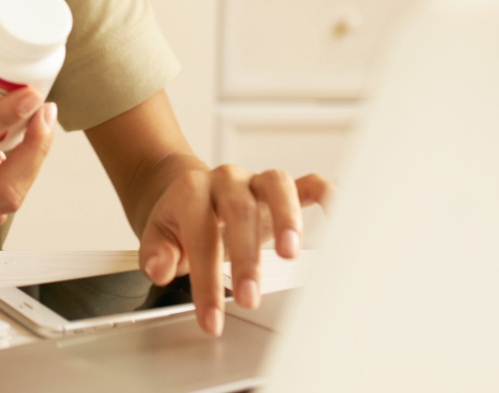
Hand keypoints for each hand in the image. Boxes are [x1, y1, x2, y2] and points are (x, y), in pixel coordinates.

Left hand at [138, 163, 327, 336]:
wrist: (188, 193)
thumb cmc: (179, 221)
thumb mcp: (159, 236)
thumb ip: (157, 253)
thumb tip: (159, 269)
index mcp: (192, 191)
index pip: (200, 234)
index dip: (205, 280)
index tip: (212, 318)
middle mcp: (227, 180)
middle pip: (239, 212)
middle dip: (245, 259)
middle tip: (248, 299)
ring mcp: (257, 181)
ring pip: (277, 186)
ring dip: (287, 218)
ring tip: (290, 256)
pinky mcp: (284, 188)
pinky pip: (312, 183)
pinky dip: (330, 196)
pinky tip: (340, 219)